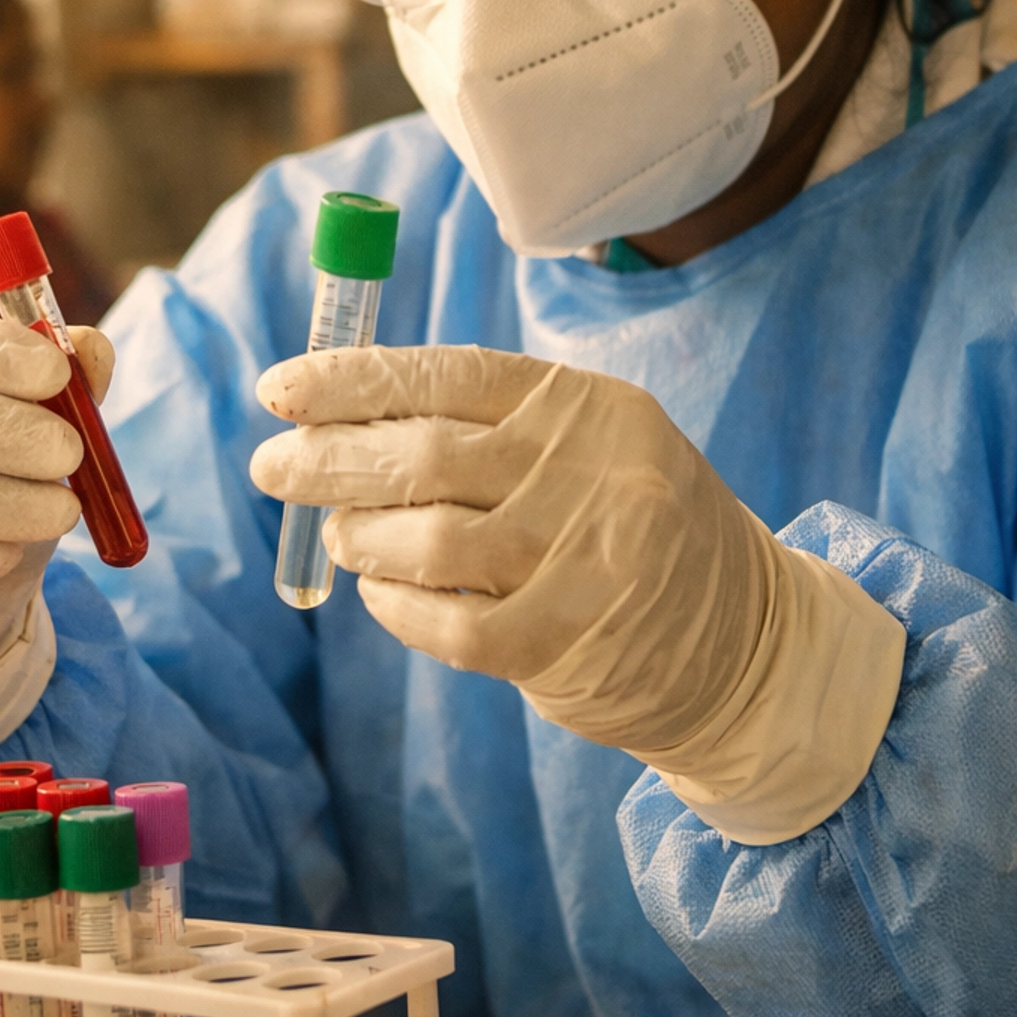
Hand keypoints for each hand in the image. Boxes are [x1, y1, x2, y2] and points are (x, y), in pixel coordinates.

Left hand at [251, 344, 903, 843]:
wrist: (746, 639)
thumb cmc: (630, 526)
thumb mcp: (583, 447)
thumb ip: (481, 427)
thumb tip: (334, 421)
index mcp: (583, 405)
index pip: (445, 374)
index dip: (350, 380)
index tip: (278, 390)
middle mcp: (587, 469)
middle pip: (423, 452)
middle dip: (327, 459)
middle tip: (270, 468)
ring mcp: (582, 557)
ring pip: (426, 539)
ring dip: (361, 537)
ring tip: (343, 537)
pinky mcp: (569, 641)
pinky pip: (448, 622)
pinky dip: (397, 607)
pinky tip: (382, 595)